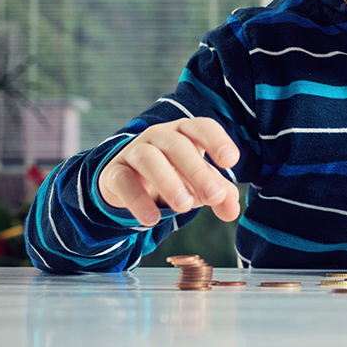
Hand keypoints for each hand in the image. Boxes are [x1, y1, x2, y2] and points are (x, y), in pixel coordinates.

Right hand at [98, 117, 240, 226]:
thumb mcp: (198, 184)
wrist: (128, 183)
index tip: (231, 161)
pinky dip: (138, 200)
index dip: (217, 140)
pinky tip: (153, 219)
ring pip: (149, 158)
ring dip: (168, 181)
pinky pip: (123, 181)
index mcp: (184, 132)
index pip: (201, 127)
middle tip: (213, 196)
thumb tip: (232, 210)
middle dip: (197, 170)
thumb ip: (219, 195)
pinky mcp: (114, 172)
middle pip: (177, 144)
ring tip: (185, 207)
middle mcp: (159, 136)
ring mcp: (134, 151)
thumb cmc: (173, 175)